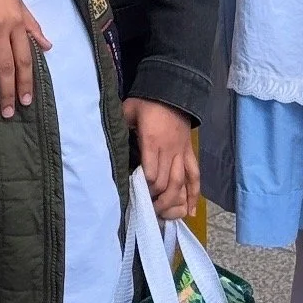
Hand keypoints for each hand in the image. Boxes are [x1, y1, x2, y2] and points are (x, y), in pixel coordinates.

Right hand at [0, 0, 49, 117]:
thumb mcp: (18, 2)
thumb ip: (31, 26)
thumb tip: (48, 47)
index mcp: (16, 22)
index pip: (24, 58)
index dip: (25, 82)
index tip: (26, 102)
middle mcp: (0, 28)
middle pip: (5, 67)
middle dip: (8, 93)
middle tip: (8, 114)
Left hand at [124, 99, 197, 221]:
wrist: (173, 90)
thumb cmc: (147, 102)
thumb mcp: (129, 109)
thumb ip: (120, 125)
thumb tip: (108, 139)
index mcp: (152, 141)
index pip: (150, 174)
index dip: (143, 187)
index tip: (134, 192)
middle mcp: (169, 150)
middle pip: (164, 182)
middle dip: (155, 198)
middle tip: (145, 206)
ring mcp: (181, 153)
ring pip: (180, 183)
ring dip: (171, 201)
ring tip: (160, 212)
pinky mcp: (189, 153)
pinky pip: (194, 176)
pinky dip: (194, 195)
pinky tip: (190, 212)